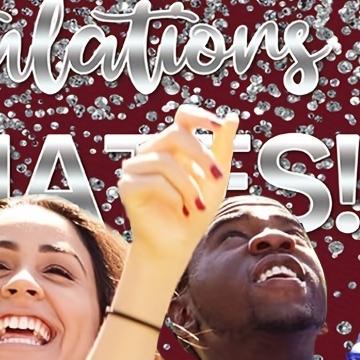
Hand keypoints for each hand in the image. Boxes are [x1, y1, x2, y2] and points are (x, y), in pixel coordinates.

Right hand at [117, 106, 237, 275]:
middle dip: (201, 156)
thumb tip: (233, 117)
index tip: (218, 125)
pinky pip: (153, 181)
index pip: (182, 116)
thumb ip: (222, 148)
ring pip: (164, 161)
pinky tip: (178, 208)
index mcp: (173, 145)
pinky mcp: (126, 186)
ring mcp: (136, 167)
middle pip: (174, 134)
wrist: (177, 243)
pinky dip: (173, 196)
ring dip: (188, 185)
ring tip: (197, 205)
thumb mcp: (215, 178)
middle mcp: (152, 151)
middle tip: (217, 178)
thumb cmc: (195, 210)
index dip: (199, 116)